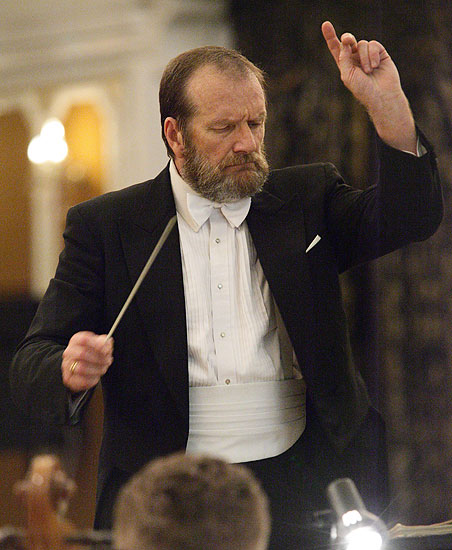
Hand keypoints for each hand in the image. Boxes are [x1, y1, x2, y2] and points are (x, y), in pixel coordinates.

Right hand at [62, 331, 112, 391]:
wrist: (81, 368)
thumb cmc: (93, 354)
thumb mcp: (100, 345)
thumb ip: (104, 342)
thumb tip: (106, 342)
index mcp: (76, 340)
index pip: (83, 339)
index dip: (96, 344)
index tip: (106, 350)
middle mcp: (69, 352)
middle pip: (82, 353)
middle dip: (99, 358)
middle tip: (108, 360)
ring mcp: (67, 365)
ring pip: (81, 368)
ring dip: (97, 369)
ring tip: (103, 368)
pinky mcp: (69, 379)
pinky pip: (82, 380)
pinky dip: (92, 379)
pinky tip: (97, 375)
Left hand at [321, 21, 416, 152]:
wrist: (381, 95)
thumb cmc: (363, 89)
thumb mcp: (348, 75)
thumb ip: (344, 58)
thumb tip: (345, 42)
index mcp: (345, 64)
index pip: (336, 48)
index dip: (331, 36)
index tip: (326, 24)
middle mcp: (355, 58)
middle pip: (348, 41)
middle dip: (347, 39)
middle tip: (347, 40)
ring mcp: (368, 55)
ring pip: (361, 44)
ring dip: (364, 57)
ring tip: (368, 71)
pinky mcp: (380, 53)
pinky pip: (373, 44)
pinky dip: (373, 54)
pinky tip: (375, 65)